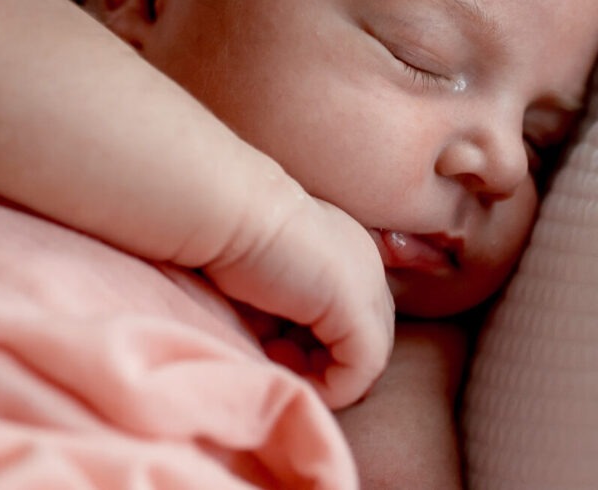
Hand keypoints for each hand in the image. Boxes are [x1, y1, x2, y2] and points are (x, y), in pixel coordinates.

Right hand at [205, 198, 394, 408]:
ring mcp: (368, 287)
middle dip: (325, 365)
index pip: (352, 318)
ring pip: (367, 359)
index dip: (318, 347)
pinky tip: (289, 375)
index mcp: (346, 253)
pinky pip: (360, 371)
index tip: (270, 347)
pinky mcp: (358, 310)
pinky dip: (330, 388)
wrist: (229, 209)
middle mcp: (367, 267)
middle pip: (364, 340)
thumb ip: (279, 315)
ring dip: (323, 376)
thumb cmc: (229, 238)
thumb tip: (280, 352)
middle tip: (276, 361)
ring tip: (276, 362)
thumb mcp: (262, 283)